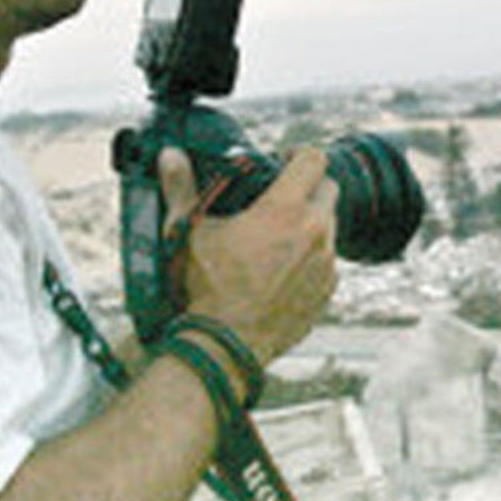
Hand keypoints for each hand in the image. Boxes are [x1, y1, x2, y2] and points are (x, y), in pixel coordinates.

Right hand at [159, 147, 338, 364]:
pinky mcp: (327, 290)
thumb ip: (181, 188)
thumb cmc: (207, 288)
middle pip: (328, 189)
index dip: (299, 155)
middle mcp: (315, 232)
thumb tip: (171, 157)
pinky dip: (312, 259)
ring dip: (311, 224)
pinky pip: (328, 262)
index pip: (314, 160)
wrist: (225, 344)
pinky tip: (284, 268)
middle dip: (308, 188)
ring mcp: (326, 263)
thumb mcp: (188, 232)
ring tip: (279, 237)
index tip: (283, 162)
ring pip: (330, 227)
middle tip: (281, 199)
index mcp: (285, 210)